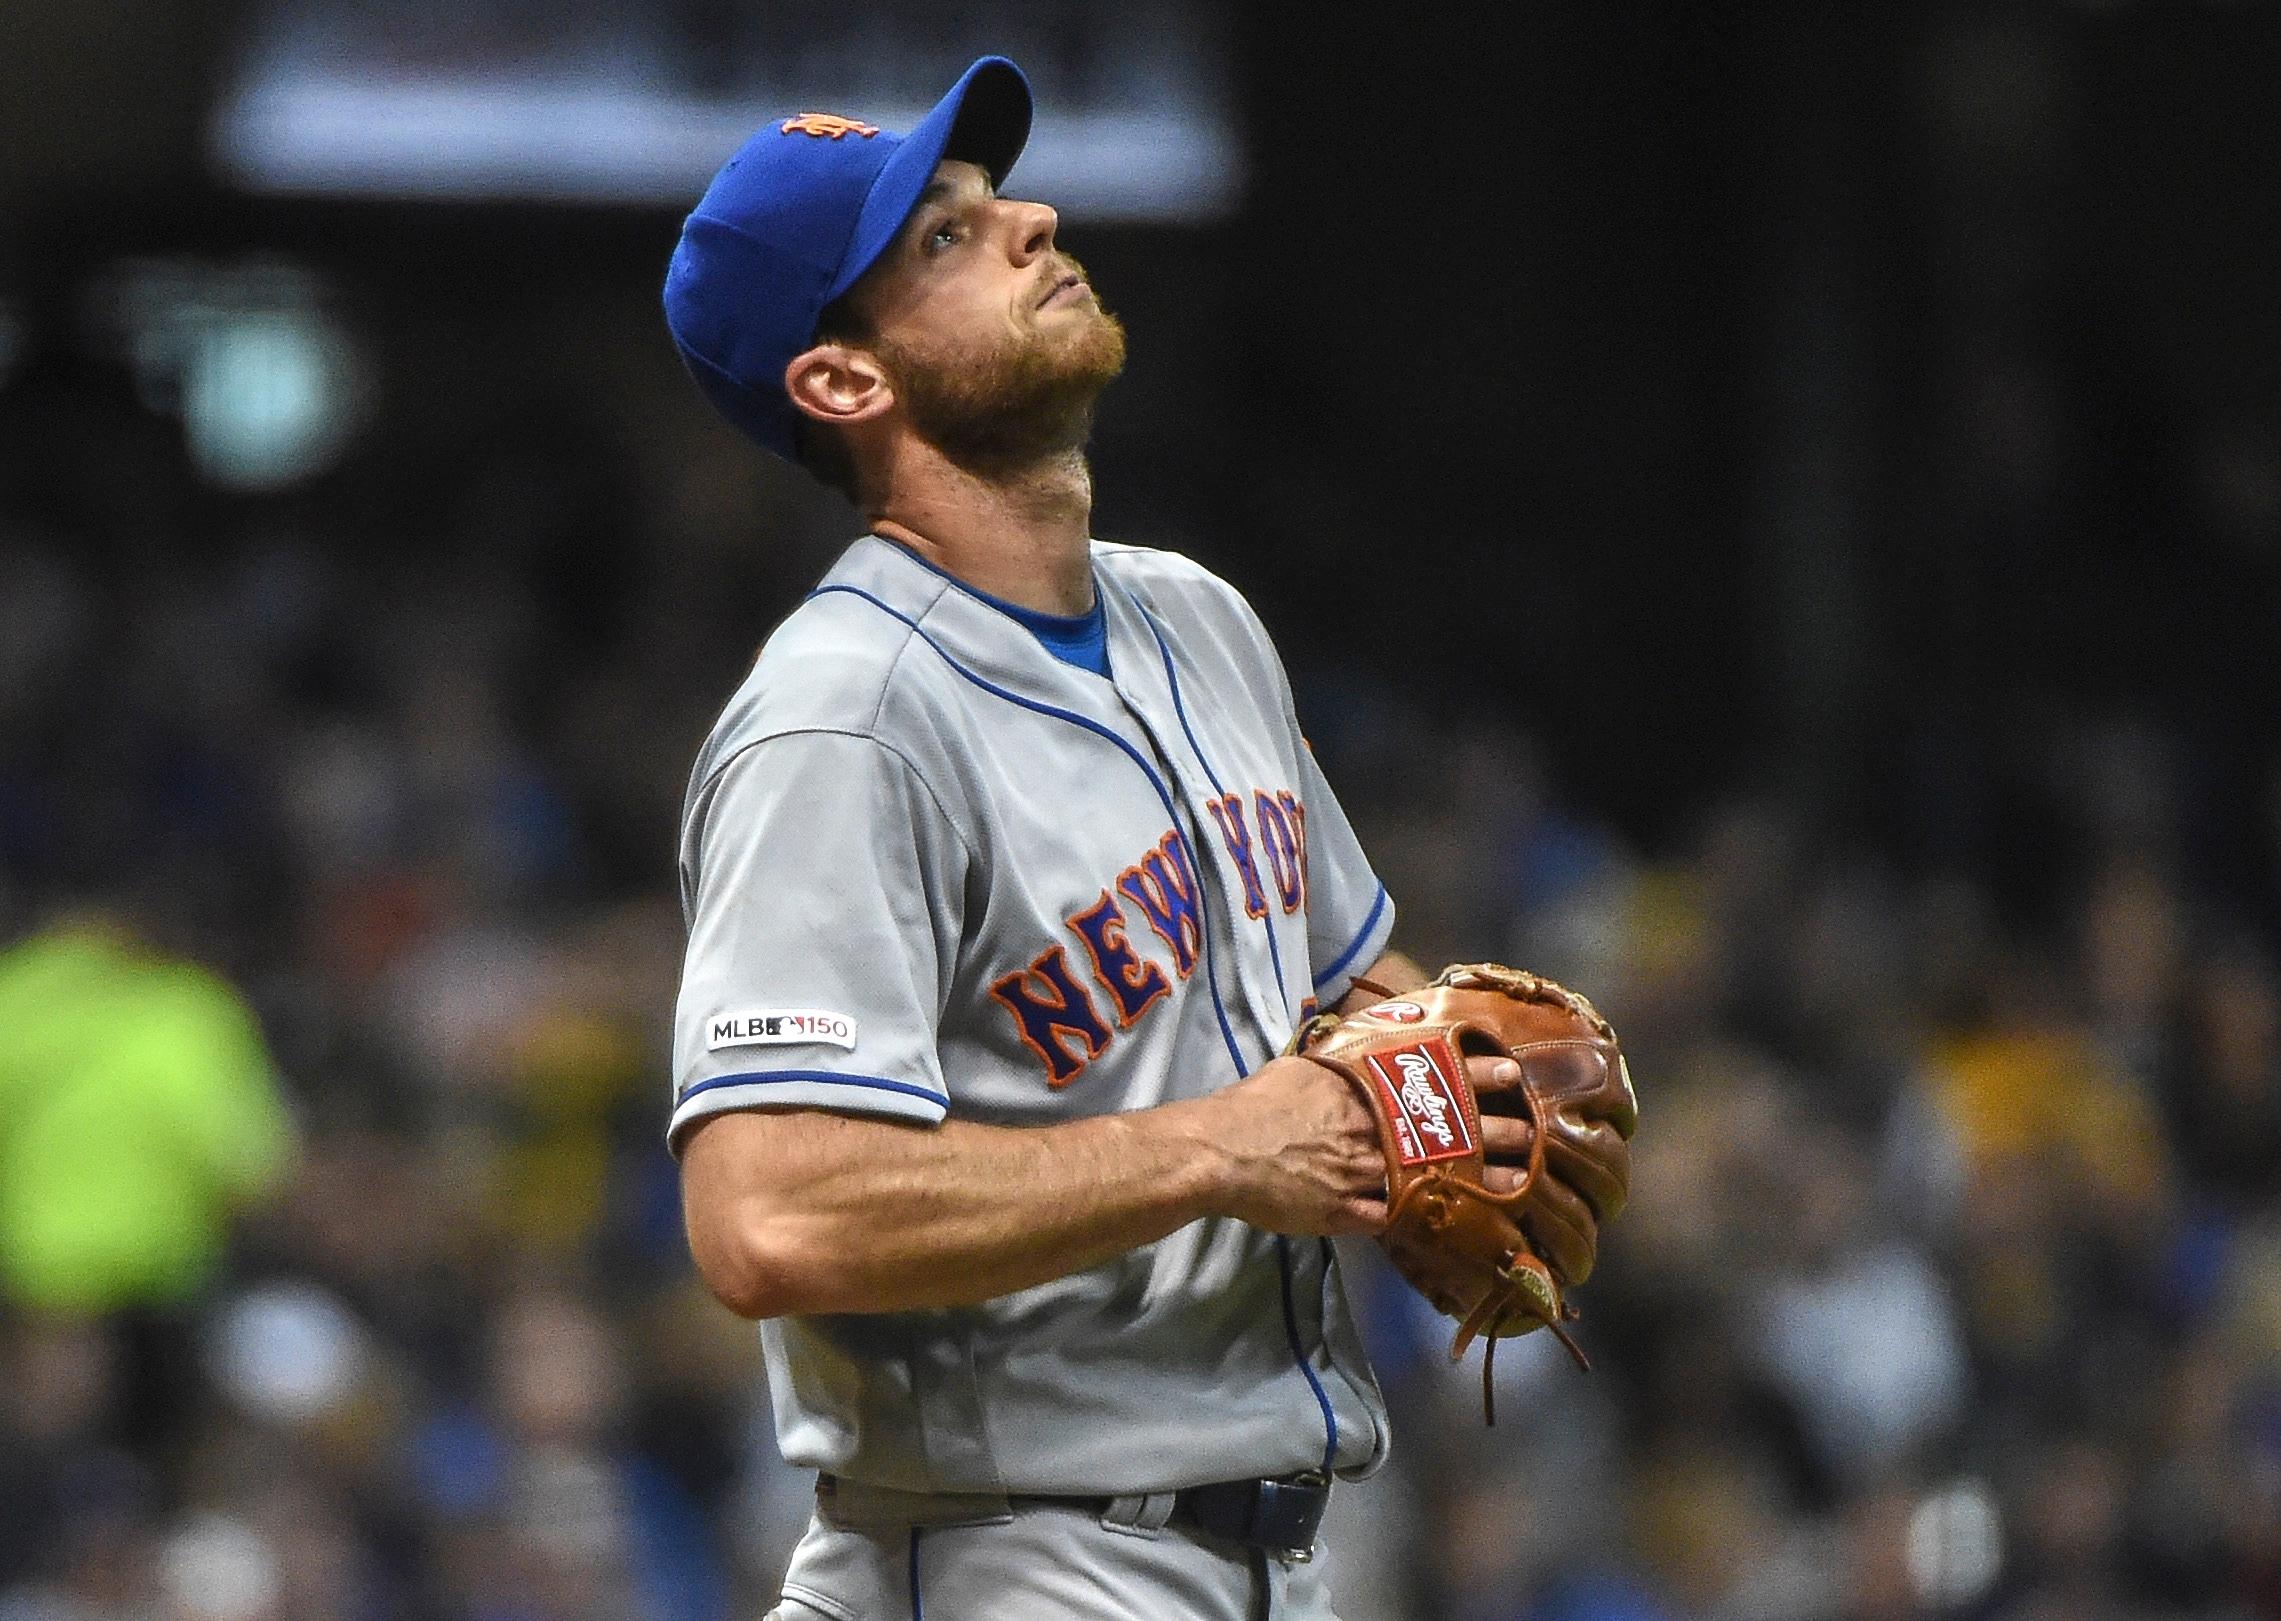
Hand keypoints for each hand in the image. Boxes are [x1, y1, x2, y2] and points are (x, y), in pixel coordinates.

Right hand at [1194, 1054, 1533, 1235]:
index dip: (1475, 1073)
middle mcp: (1373, 1133)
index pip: (1432, 1079)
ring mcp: (1362, 1175)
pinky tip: (1450, 1226)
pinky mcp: (1345, 1213)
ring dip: (1475, 1182)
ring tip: (1514, 1183)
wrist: (1222, 1152)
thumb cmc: (1255, 1104)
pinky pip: (1388, 1218)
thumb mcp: (1301, 1068)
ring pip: (1431, 1180)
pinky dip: (1416, 1221)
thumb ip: (1334, 1060)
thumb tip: (1349, 1037)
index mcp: (1363, 1092)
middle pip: (1445, 1132)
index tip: (1510, 1069)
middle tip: (1531, 1131)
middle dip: (1494, 1132)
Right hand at [1195, 1055, 1386, 1235]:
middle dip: (1393, 1149)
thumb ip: (1324, 1073)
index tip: (1381, 1123)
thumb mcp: (1290, 1070)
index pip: (1393, 1109)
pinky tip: (1369, 1210)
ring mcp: (1355, 1176)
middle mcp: (1362, 1136)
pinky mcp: (1342, 1213)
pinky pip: (1381, 1217)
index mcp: (1352, 1098)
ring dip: (1389, 1182)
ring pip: (1396, 1180)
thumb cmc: (1247, 1108)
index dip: (1390, 1117)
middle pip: (1400, 1145)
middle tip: (1379, 1154)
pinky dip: (1380, 1214)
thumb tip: (1337, 1071)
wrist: (1221, 1152)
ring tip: (1377, 1184)